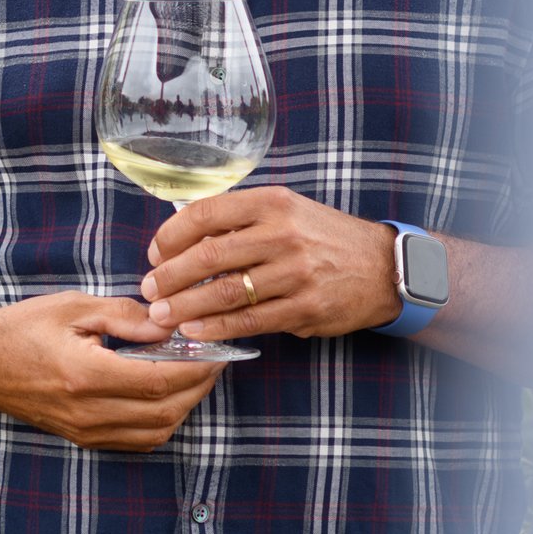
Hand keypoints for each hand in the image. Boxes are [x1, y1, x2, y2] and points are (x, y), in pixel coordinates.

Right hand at [0, 293, 224, 450]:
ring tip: (193, 375)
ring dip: (184, 406)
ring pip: (156, 431)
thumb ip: (123, 315)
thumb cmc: (22, 328)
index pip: (159, 380)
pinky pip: (138, 440)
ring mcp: (86, 431)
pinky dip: (162, 421)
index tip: (215, 349)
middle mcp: (88, 411)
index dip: (196, 368)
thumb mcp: (71, 306)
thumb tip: (167, 325)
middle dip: (198, 387)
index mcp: (85, 374)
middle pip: (165, 410)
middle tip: (213, 360)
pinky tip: (166, 395)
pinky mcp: (84, 439)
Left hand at [139, 187, 399, 344]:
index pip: (206, 214)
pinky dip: (217, 327)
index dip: (171, 236)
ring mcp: (296, 272)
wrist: (384, 266)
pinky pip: (251, 320)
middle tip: (149, 291)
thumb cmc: (323, 237)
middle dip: (169, 276)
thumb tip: (182, 240)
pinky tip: (195, 331)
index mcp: (272, 202)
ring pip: (226, 292)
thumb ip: (240, 222)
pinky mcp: (306, 307)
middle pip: (209, 256)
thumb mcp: (286, 211)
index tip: (153, 253)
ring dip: (186, 306)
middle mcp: (283, 233)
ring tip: (162, 316)